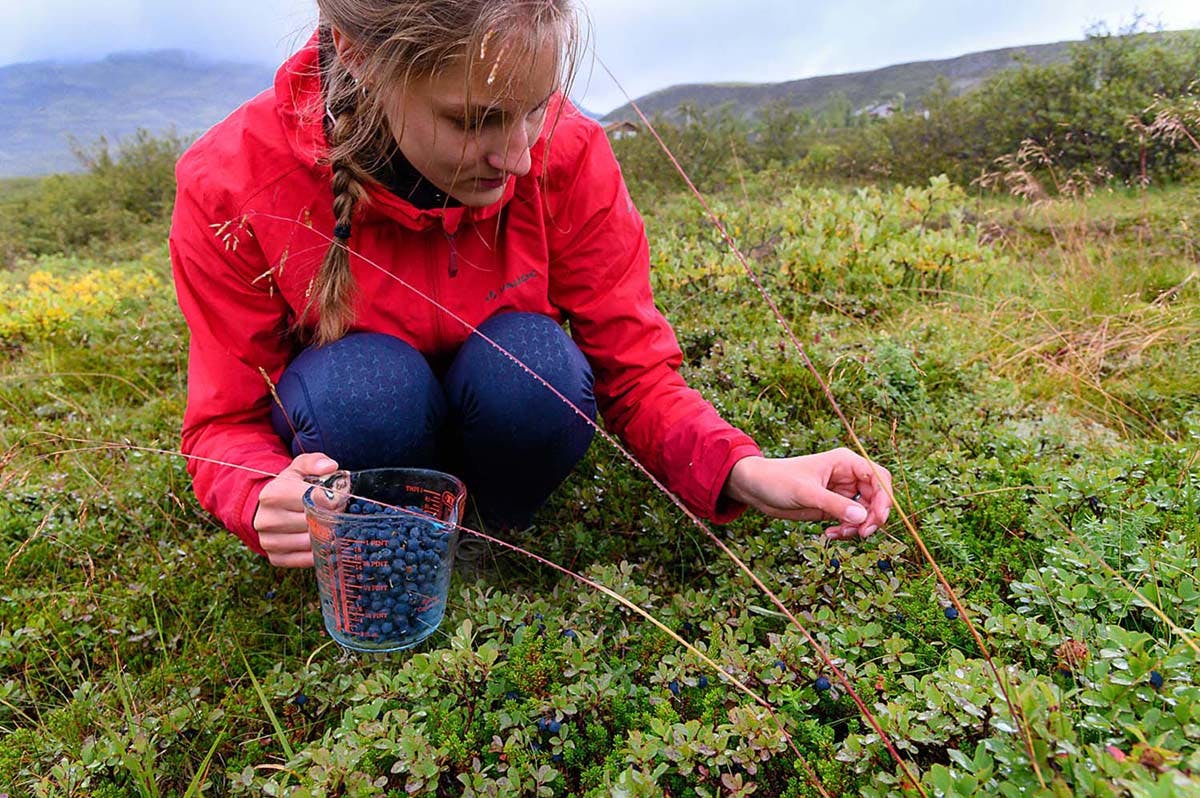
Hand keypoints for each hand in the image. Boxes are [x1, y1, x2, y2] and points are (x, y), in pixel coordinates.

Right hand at [253, 452, 339, 567]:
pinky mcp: (276, 558)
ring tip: (331, 526)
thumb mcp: (298, 468)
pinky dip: (319, 553)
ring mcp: (269, 541)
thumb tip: (331, 467)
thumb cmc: (288, 487)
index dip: (334, 501)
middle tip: (339, 514)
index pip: (316, 500)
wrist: (266, 509)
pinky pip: (306, 560)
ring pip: (312, 543)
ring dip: (327, 536)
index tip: (341, 499)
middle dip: (333, 518)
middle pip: (315, 523)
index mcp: (274, 493)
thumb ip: (314, 462)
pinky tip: (323, 543)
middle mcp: (267, 519)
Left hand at [723, 449, 892, 539]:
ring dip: (858, 527)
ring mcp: (841, 492)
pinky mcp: (833, 507)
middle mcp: (847, 476)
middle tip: (862, 534)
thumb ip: (834, 504)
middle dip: (872, 517)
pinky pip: (850, 521)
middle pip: (877, 497)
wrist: (756, 488)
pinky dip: (846, 530)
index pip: (878, 477)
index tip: (877, 518)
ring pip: (865, 512)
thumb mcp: (806, 492)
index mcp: (845, 462)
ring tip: (838, 533)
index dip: (884, 498)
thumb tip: (862, 517)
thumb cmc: (777, 480)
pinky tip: (829, 533)